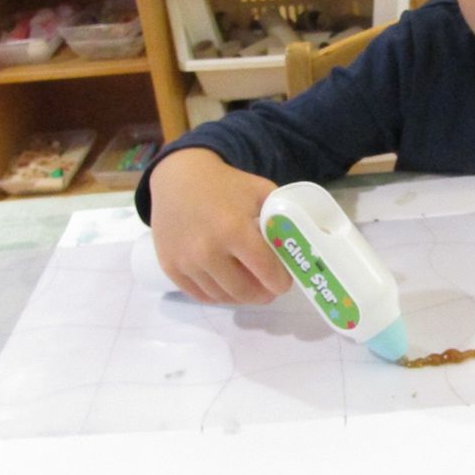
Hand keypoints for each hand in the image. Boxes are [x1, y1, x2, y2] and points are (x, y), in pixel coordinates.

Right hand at [148, 148, 291, 303]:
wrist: (178, 178)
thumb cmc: (226, 185)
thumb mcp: (260, 192)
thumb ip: (280, 218)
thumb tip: (305, 241)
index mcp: (234, 230)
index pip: (266, 271)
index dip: (281, 281)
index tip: (285, 281)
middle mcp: (208, 250)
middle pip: (245, 292)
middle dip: (263, 294)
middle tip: (270, 289)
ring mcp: (186, 261)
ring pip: (223, 297)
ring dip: (241, 296)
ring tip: (250, 286)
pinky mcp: (170, 267)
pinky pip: (199, 295)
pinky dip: (217, 295)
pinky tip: (228, 285)